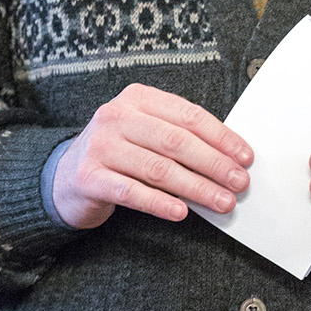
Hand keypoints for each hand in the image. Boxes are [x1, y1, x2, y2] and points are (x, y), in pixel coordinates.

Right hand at [51, 84, 251, 228]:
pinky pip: (132, 192)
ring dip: (196, 188)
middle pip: (176, 142)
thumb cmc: (119, 154)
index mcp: (138, 98)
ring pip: (158, 168)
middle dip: (214, 164)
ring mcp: (100, 146)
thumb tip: (230, 159)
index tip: (245, 157)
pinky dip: (160, 203)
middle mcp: (116, 116)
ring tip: (221, 202)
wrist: (65, 177)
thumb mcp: (145, 132)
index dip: (221, 137)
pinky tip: (181, 213)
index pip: (188, 115)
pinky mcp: (88, 177)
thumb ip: (179, 136)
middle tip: (239, 183)